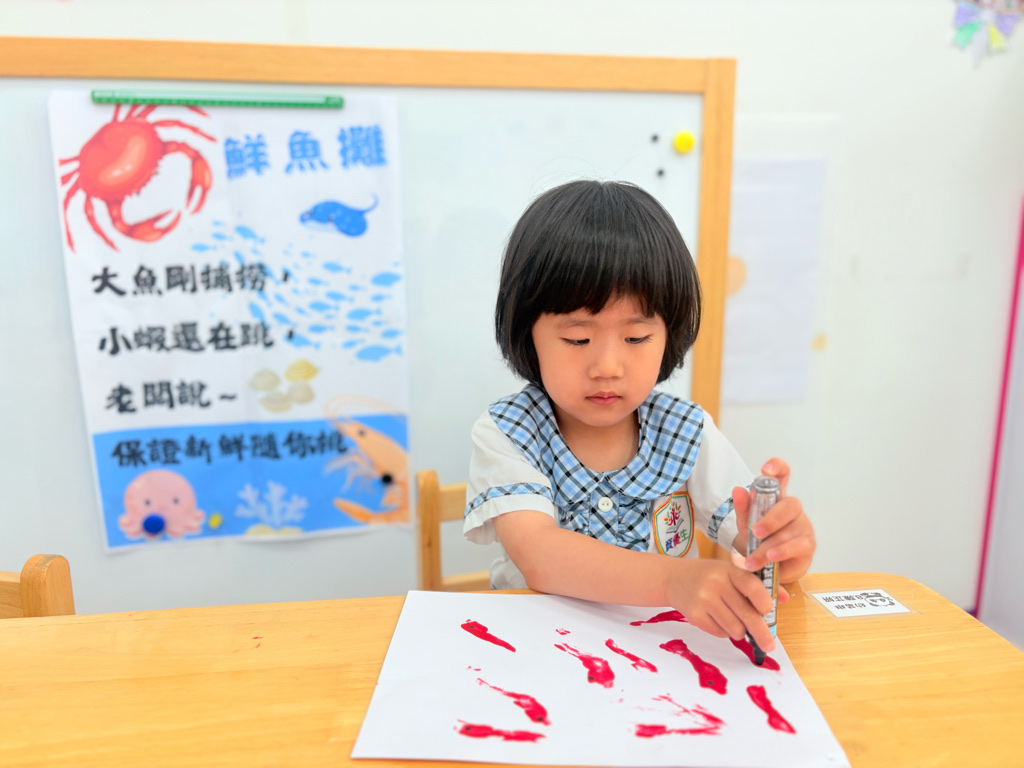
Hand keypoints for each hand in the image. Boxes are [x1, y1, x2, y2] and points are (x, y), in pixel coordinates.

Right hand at [665, 559, 776, 651]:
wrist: (673, 578)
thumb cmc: (708, 575)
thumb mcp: (730, 571)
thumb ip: (757, 584)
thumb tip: (784, 598)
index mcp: (729, 570)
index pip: (752, 586)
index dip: (764, 601)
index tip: (768, 611)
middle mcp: (716, 584)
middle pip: (746, 614)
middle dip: (761, 633)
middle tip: (770, 645)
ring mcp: (704, 600)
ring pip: (734, 628)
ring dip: (739, 631)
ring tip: (734, 621)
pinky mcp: (695, 615)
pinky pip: (720, 633)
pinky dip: (724, 632)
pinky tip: (718, 619)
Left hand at [733, 458, 815, 583]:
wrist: (765, 566)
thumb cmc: (758, 540)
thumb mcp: (746, 523)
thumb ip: (743, 508)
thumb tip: (739, 490)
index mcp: (777, 498)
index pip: (783, 475)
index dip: (777, 468)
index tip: (766, 470)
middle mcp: (794, 510)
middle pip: (791, 505)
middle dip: (772, 519)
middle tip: (755, 531)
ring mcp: (804, 527)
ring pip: (792, 530)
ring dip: (770, 544)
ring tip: (754, 557)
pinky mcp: (808, 546)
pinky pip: (799, 546)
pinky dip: (782, 552)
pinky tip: (771, 558)